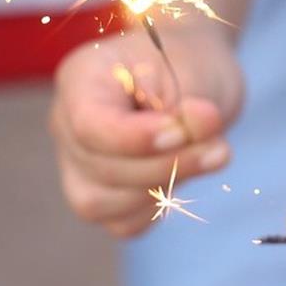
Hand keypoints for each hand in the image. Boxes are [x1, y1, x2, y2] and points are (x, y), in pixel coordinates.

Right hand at [50, 24, 242, 237]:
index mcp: (81, 77)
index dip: (136, 140)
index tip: (183, 131)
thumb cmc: (187, 64)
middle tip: (219, 148)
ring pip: (103, 204)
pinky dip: (159, 206)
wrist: (190, 75)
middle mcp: (65, 123)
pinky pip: (123, 222)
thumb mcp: (196, 70)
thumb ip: (193, 102)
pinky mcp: (99, 196)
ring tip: (211, 154)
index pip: (89, 124)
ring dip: (164, 187)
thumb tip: (199, 126)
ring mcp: (75, 164)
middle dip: (166, 166)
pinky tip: (184, 174)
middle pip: (100, 167)